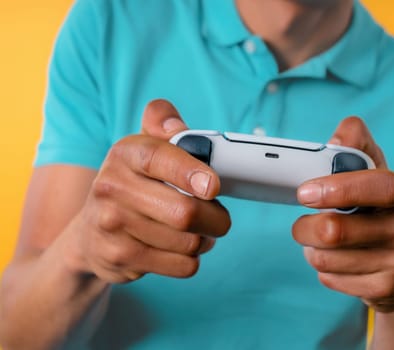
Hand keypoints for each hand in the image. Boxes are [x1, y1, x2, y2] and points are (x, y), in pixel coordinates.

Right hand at [68, 100, 230, 282]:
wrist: (91, 234)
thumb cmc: (132, 184)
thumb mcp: (143, 146)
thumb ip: (162, 121)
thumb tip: (177, 126)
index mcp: (124, 154)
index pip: (160, 158)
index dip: (191, 173)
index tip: (213, 186)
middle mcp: (112, 187)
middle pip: (185, 212)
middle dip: (216, 218)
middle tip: (219, 215)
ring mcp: (112, 226)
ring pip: (188, 242)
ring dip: (206, 239)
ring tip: (198, 230)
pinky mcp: (120, 258)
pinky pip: (182, 265)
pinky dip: (192, 259)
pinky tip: (182, 248)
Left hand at [293, 117, 393, 312]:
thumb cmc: (386, 215)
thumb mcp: (379, 178)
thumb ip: (359, 149)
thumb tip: (343, 133)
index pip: (382, 186)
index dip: (341, 188)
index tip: (305, 192)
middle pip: (338, 231)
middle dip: (306, 227)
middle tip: (302, 223)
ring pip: (328, 257)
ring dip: (313, 249)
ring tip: (324, 244)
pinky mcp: (389, 291)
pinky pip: (332, 279)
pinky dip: (323, 270)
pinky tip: (339, 264)